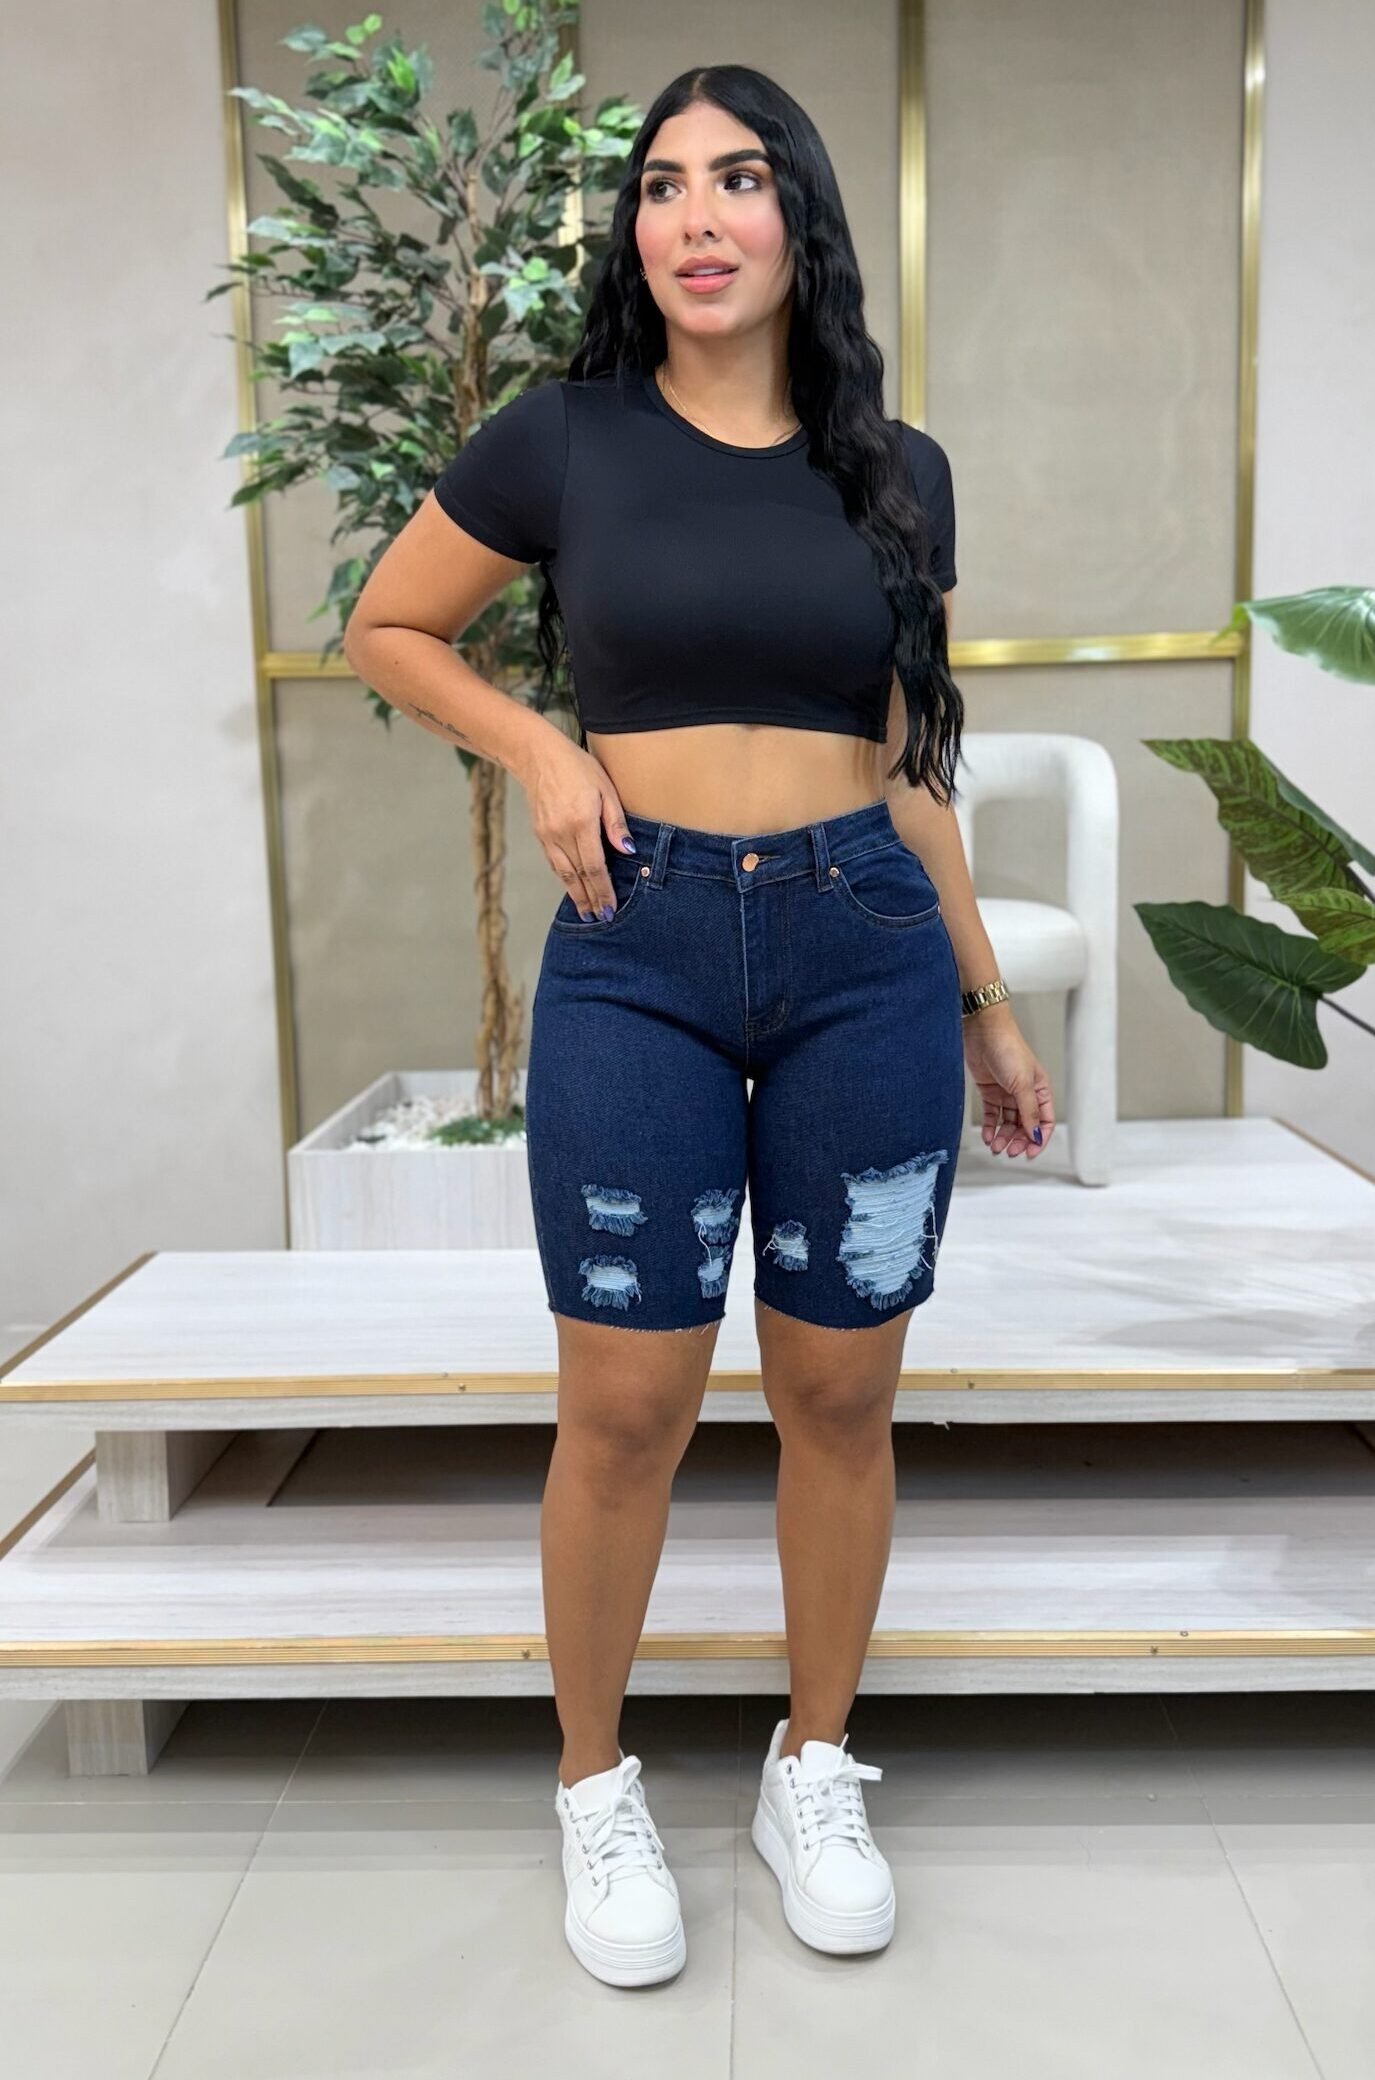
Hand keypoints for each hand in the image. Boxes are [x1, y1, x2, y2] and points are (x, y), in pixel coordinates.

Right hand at [520, 738, 637, 919]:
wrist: (538, 756)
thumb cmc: (577, 767)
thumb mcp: (606, 789)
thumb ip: (616, 823)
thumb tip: (628, 851)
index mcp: (581, 823)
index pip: (595, 867)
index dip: (603, 891)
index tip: (610, 908)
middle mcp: (561, 834)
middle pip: (578, 876)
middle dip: (591, 900)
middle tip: (601, 919)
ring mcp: (548, 835)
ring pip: (563, 874)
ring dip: (576, 895)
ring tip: (587, 913)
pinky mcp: (540, 834)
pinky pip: (554, 863)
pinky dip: (564, 879)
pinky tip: (572, 888)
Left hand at [961, 1004, 1054, 1159]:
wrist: (983, 1031)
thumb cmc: (1008, 1049)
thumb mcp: (1023, 1084)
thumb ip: (1029, 1112)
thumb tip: (1035, 1135)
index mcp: (1040, 1090)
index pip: (1044, 1121)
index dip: (1039, 1139)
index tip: (1029, 1153)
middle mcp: (1025, 1093)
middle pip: (1024, 1125)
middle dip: (1018, 1140)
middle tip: (1008, 1151)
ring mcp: (1006, 1093)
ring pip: (1007, 1123)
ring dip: (1002, 1137)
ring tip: (995, 1146)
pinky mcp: (989, 1091)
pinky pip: (991, 1115)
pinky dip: (990, 1127)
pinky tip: (987, 1136)